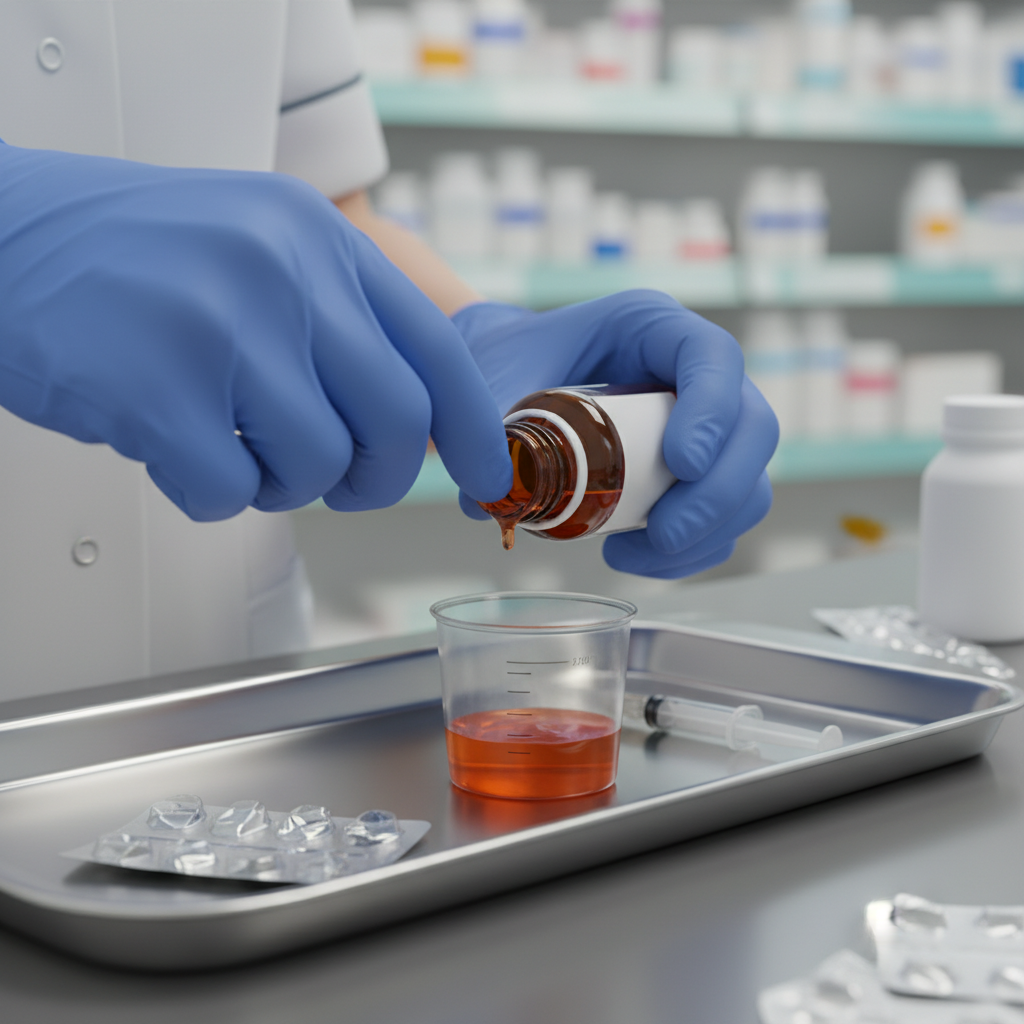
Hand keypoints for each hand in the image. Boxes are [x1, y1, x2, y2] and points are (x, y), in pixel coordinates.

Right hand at [0, 145, 511, 519]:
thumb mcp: (264, 250)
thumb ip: (344, 322)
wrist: (5, 232)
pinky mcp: (157, 388)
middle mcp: (283, 272)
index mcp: (320, 240)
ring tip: (239, 448)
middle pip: (399, 424)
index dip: (475, 434)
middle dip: (379, 478)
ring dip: (285, 485)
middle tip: (343, 482)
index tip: (488, 481)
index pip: (440, 353)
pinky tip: (178, 448)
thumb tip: (422, 419)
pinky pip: (230, 491)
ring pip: (318, 466)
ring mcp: (221, 326)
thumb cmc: (139, 259)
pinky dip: (212, 493)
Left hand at [452, 292, 777, 577]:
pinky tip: (634, 555)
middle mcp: (690, 371)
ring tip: (629, 552)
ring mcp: (702, 422)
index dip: (712, 412)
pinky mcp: (696, 468)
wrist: (507, 375)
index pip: (712, 358)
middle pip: (751, 428)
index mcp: (650, 326)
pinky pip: (723, 516)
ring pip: (747, 480)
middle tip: (664, 534)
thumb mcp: (492, 380)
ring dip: (706, 531)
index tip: (683, 464)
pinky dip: (694, 548)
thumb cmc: (506, 361)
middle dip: (717, 494)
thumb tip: (491, 499)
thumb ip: (488, 427)